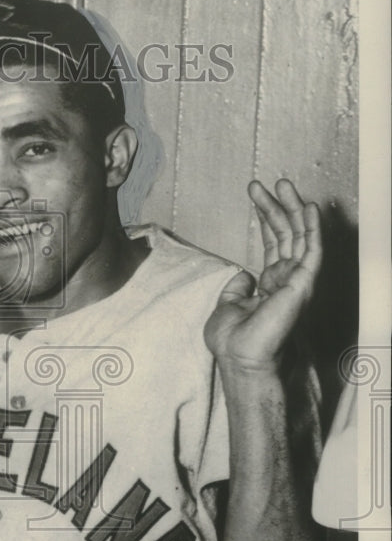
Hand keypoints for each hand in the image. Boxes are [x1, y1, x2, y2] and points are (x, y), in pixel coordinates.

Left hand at [205, 179, 321, 373]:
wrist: (241, 358)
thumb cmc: (233, 342)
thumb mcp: (227, 306)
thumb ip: (237, 287)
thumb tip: (243, 274)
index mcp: (270, 285)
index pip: (272, 243)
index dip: (266, 217)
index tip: (256, 194)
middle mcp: (287, 281)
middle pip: (285, 235)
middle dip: (277, 206)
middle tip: (266, 182)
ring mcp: (297, 282)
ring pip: (300, 237)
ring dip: (293, 209)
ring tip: (283, 183)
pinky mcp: (304, 285)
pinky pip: (312, 251)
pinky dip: (312, 228)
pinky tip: (308, 207)